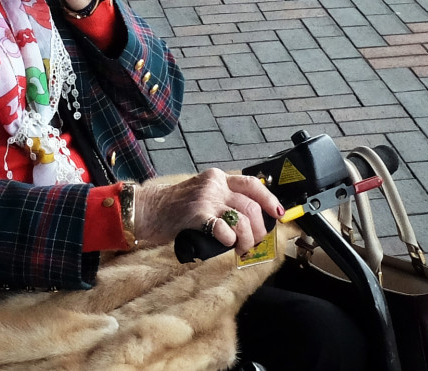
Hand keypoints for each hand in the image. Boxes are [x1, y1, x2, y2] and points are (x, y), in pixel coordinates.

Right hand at [135, 169, 284, 255]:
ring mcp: (206, 199)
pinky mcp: (197, 215)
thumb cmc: (174, 207)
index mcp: (217, 178)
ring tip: (240, 248)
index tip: (278, 213)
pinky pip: (224, 229)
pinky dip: (229, 240)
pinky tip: (224, 243)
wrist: (148, 209)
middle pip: (251, 206)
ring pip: (243, 219)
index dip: (269, 199)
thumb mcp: (201, 194)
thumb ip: (222, 199)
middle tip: (252, 242)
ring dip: (247, 240)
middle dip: (259, 229)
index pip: (251, 184)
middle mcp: (214, 185)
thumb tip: (251, 219)